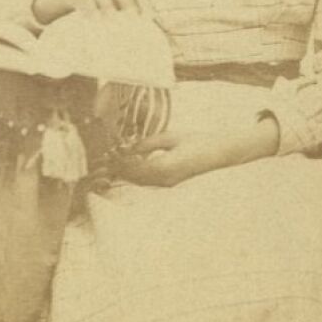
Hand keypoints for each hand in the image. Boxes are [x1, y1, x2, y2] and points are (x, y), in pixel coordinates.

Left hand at [115, 116, 279, 186]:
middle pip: (134, 177)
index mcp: (165, 167)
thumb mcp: (171, 138)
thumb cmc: (197, 141)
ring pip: (140, 181)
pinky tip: (130, 165)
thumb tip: (130, 146)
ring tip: (112, 164)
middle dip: (118, 170)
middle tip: (102, 162)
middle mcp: (165, 179)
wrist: (218, 153)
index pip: (134, 168)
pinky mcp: (170, 182)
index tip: (106, 155)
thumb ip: (149, 143)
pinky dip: (136, 174)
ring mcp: (168, 183)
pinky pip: (148, 180)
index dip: (119, 162)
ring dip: (126, 173)